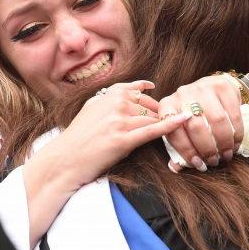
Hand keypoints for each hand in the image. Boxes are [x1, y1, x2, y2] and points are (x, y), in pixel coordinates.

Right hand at [41, 80, 190, 188]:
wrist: (64, 160)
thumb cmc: (78, 138)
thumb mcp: (92, 108)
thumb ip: (112, 96)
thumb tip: (137, 89)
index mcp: (109, 95)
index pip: (139, 92)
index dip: (151, 102)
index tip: (160, 106)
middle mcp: (115, 104)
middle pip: (150, 106)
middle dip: (160, 115)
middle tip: (170, 123)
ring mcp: (119, 121)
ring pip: (152, 118)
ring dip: (165, 123)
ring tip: (178, 129)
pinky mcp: (123, 140)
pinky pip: (152, 130)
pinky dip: (170, 124)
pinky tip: (184, 119)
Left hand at [159, 75, 243, 171]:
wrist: (213, 91)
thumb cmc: (194, 114)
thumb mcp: (183, 128)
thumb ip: (179, 147)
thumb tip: (175, 168)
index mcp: (167, 105)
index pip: (174, 131)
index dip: (186, 150)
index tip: (198, 164)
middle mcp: (182, 93)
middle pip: (196, 126)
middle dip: (207, 148)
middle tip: (214, 161)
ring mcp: (202, 86)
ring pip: (216, 120)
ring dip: (223, 142)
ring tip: (226, 155)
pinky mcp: (222, 85)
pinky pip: (232, 113)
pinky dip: (236, 132)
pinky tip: (235, 143)